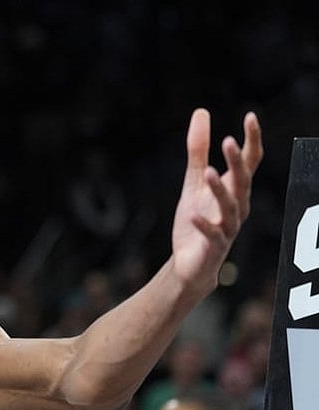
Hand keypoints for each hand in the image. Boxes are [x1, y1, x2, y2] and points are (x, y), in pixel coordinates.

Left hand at [172, 109, 262, 292]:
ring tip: (208, 172)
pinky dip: (204, 224)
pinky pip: (212, 234)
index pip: (250, 161)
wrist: (190, 263)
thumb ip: (198, 151)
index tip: (250, 116)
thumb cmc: (197, 220)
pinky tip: (194, 215)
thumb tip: (202, 113)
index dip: (251, 140)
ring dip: (220, 190)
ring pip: (230, 206)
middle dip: (237, 162)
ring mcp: (227, 227)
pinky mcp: (214, 246)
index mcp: (235, 189)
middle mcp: (237, 206)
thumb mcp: (194, 183)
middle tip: (228, 141)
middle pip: (243, 180)